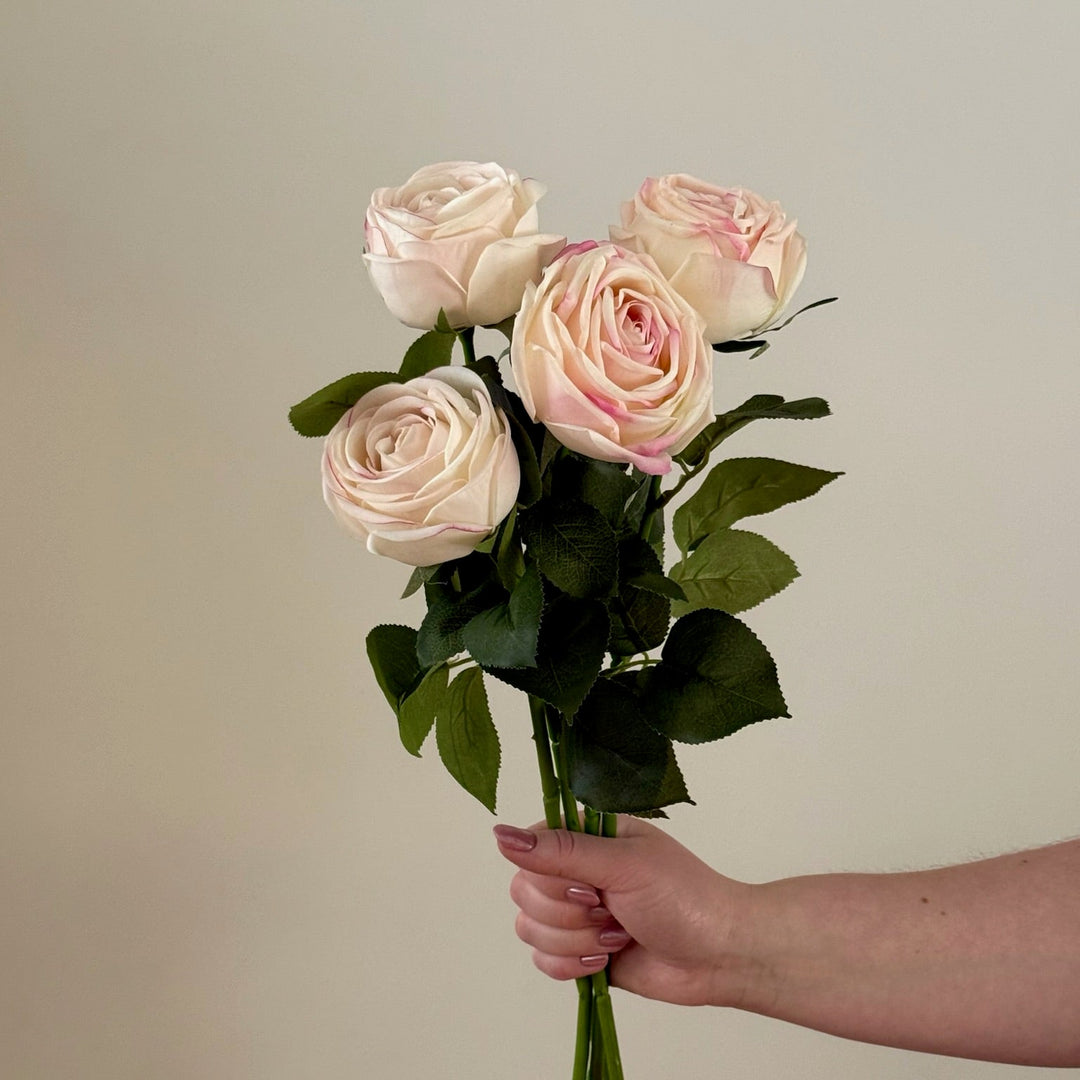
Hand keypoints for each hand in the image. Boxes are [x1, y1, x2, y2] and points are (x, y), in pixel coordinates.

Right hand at [493, 817, 754, 1006]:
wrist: (718, 955)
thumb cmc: (683, 897)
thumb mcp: (621, 864)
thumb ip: (559, 851)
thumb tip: (498, 834)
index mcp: (586, 835)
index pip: (529, 848)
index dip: (551, 875)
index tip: (590, 885)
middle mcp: (574, 870)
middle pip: (524, 892)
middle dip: (569, 913)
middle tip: (611, 910)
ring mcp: (574, 913)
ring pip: (529, 929)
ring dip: (576, 941)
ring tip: (617, 934)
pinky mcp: (577, 952)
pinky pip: (541, 960)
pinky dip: (571, 966)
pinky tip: (606, 960)